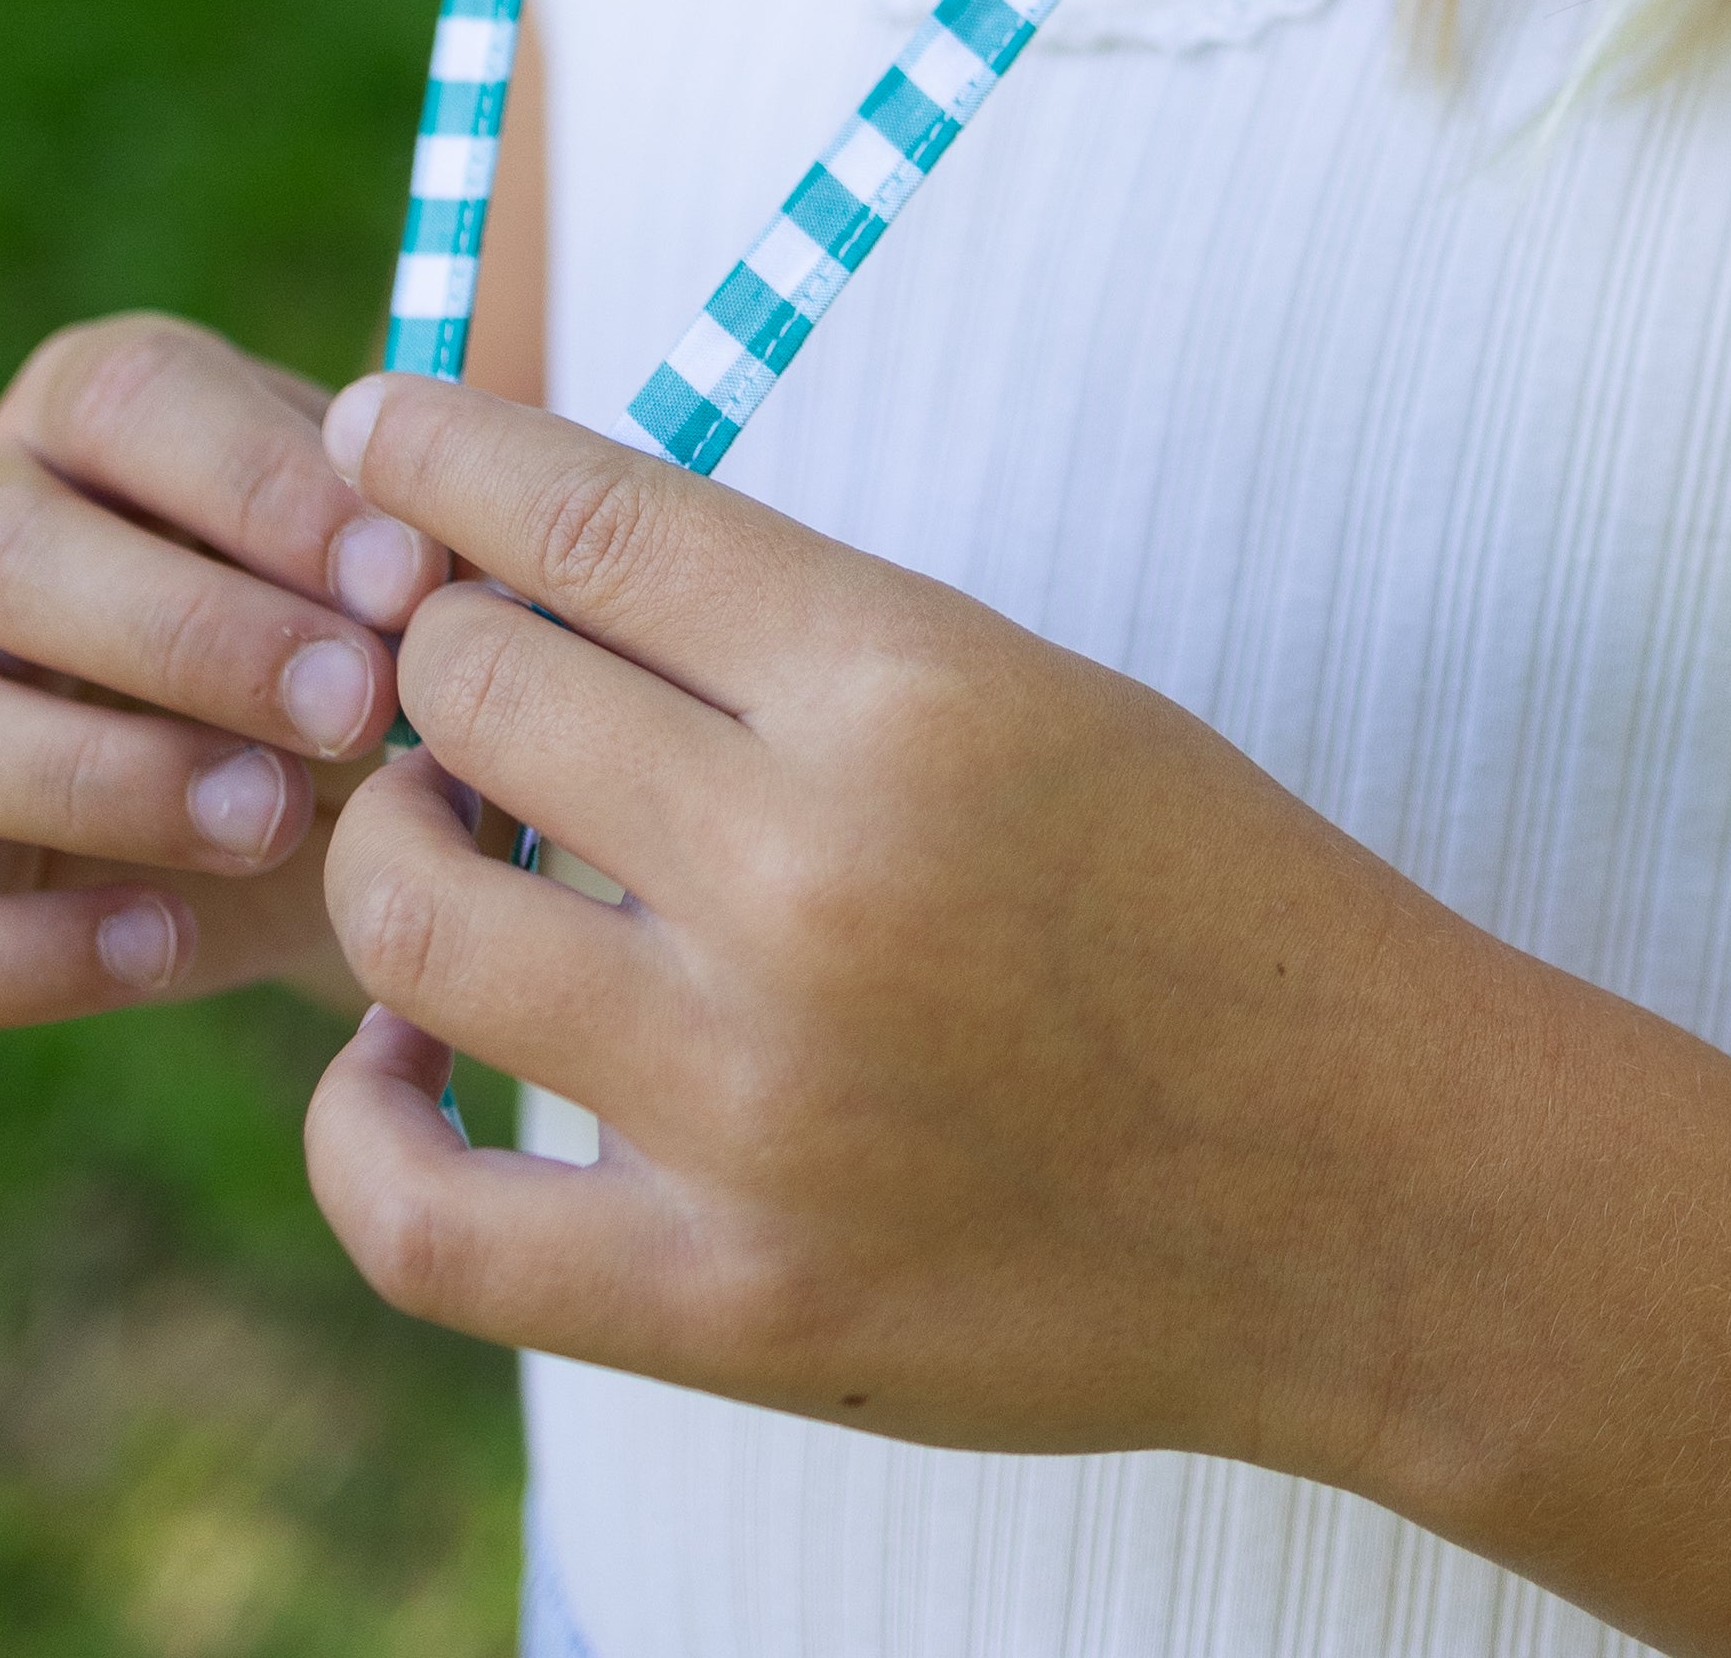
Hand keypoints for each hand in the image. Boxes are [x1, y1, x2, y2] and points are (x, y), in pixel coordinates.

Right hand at [0, 313, 450, 1031]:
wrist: (323, 793)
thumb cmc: (366, 634)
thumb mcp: (400, 570)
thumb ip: (418, 554)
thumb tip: (445, 580)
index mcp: (90, 407)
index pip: (129, 400)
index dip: (266, 488)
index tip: (410, 581)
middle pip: (0, 549)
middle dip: (192, 636)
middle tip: (355, 708)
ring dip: (95, 781)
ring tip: (272, 824)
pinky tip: (161, 948)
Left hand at [305, 372, 1503, 1474]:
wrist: (1372, 1187)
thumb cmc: (1202, 898)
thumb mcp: (1028, 693)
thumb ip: (788, 643)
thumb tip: (529, 570)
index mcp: (910, 691)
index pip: (589, 521)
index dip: (448, 450)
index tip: (383, 422)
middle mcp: (813, 882)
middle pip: (474, 690)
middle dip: (443, 650)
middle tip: (466, 666)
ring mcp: (757, 1110)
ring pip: (414, 917)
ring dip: (400, 845)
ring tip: (452, 840)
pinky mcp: (729, 1308)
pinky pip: (423, 1218)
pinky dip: (358, 1125)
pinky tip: (394, 1063)